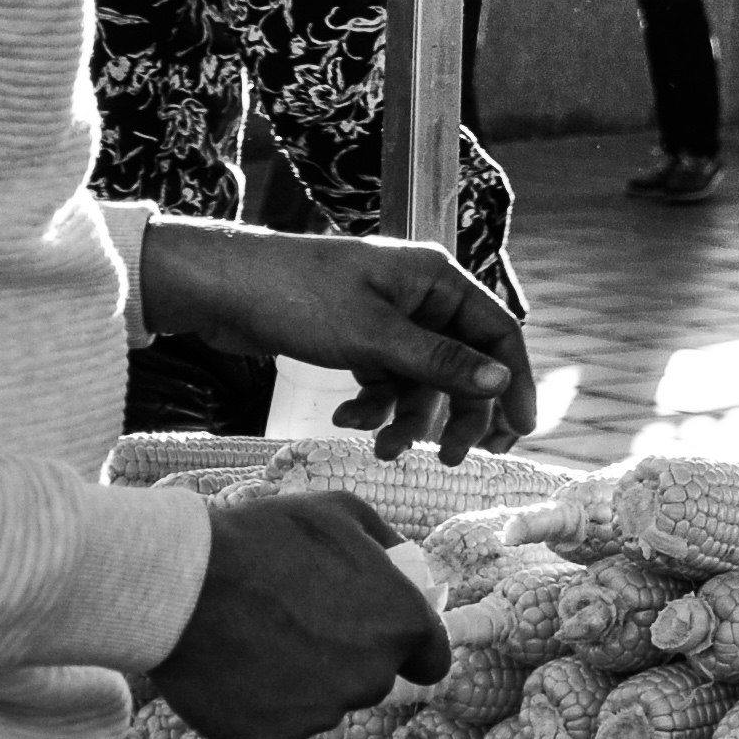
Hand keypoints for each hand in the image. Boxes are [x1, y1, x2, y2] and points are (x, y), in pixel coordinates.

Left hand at [141, 219, 533, 461]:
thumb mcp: (373, 336)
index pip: (499, 331)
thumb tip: (501, 383)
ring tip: (383, 450)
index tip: (518, 432)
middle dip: (456, 412)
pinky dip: (372, 407)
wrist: (219, 289)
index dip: (514, 381)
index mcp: (437, 280)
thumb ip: (440, 362)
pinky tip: (346, 421)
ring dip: (406, 418)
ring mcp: (389, 320)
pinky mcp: (359, 339)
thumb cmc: (298, 296)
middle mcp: (421, 298)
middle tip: (449, 458)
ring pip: (421, 381)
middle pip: (464, 364)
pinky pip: (385, 382)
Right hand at [152, 493, 447, 738]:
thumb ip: (387, 547)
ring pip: (324, 705)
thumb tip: (406, 567)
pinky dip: (260, 707)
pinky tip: (234, 669)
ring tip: (257, 639)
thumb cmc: (265, 538)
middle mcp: (373, 678)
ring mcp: (323, 714)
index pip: (432, 661)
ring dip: (303, 683)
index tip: (381, 640)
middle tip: (299, 625)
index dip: (411, 652)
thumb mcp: (342, 514)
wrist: (184, 584)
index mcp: (403, 625)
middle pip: (372, 681)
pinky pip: (278, 727)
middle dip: (347, 660)